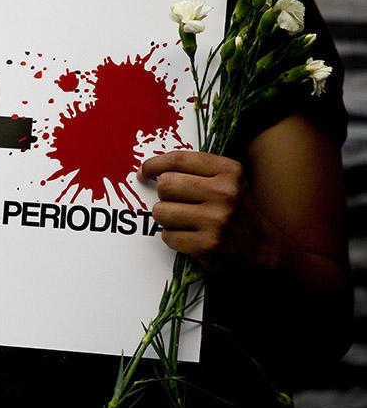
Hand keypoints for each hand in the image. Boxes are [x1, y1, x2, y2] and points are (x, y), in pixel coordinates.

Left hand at [139, 151, 269, 271]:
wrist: (261, 248)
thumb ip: (194, 169)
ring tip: (183, 221)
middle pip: (166, 185)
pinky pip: (168, 236)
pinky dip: (173, 237)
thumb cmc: (234, 209)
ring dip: (166, 218)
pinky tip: (190, 237)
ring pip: (161, 212)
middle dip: (164, 195)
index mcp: (229, 171)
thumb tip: (147, 169)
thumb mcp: (225, 180)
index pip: (179, 160)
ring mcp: (217, 221)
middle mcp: (225, 193)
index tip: (144, 172)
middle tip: (176, 203)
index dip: (154, 164)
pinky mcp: (208, 245)